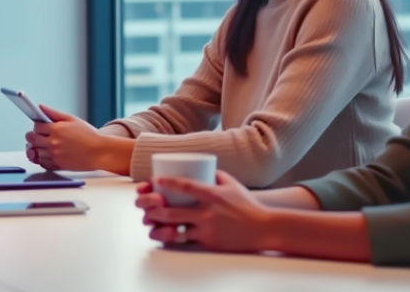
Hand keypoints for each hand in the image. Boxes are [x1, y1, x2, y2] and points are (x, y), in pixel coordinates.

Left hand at [25, 104, 130, 172]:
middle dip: (33, 137)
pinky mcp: (57, 165)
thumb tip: (41, 106)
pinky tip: (47, 154)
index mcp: (56, 129)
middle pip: (32, 139)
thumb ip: (54, 112)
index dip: (37, 126)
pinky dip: (41, 159)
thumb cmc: (89, 136)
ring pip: (35, 152)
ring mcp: (55, 155)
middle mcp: (53, 143)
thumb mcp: (72, 119)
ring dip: (36, 148)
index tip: (40, 127)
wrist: (100, 152)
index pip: (36, 126)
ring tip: (43, 145)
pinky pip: (42, 163)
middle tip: (38, 136)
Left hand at [134, 170, 272, 252]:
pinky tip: (165, 235)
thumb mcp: (232, 184)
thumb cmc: (248, 204)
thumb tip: (201, 166)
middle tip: (146, 206)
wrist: (264, 228)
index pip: (185, 186)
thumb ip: (215, 174)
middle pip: (173, 212)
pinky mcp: (210, 243)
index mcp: (212, 195)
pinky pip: (187, 242)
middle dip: (155, 210)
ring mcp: (208, 229)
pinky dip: (174, 238)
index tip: (155, 180)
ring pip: (176, 229)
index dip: (167, 182)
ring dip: (161, 226)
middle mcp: (207, 212)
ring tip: (151, 222)